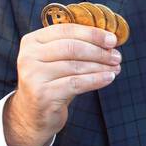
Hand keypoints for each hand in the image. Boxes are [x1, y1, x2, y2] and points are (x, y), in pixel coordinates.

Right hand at [3, 23, 121, 145]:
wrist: (33, 115)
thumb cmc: (52, 83)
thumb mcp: (57, 60)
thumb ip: (75, 46)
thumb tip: (109, 40)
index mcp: (32, 41)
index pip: (66, 30)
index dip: (92, 33)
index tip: (112, 39)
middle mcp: (28, 56)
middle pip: (72, 47)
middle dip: (99, 51)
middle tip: (117, 56)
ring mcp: (33, 75)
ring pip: (75, 66)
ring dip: (101, 66)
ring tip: (116, 68)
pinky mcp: (42, 94)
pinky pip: (76, 83)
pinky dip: (96, 80)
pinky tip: (109, 78)